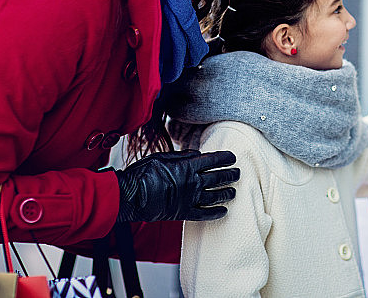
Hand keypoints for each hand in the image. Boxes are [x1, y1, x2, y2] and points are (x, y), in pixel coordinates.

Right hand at [115, 150, 238, 222]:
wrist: (130, 197)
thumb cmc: (142, 174)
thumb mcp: (161, 157)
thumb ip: (182, 156)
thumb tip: (197, 154)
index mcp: (187, 166)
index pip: (213, 160)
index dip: (225, 158)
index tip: (233, 158)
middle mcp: (192, 183)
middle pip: (217, 177)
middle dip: (230, 175)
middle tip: (237, 173)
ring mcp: (189, 199)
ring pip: (214, 196)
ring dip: (226, 193)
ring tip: (233, 192)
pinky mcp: (183, 213)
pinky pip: (204, 214)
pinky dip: (216, 213)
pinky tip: (224, 211)